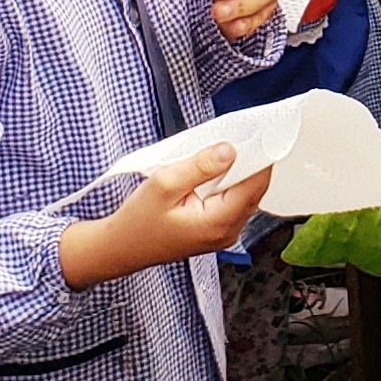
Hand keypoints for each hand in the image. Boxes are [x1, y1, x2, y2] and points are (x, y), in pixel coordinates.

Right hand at [60, 143, 274, 286]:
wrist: (119, 248)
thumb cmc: (137, 220)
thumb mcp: (164, 184)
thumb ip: (200, 166)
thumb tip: (231, 150)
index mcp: (218, 223)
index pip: (256, 184)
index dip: (260, 156)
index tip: (260, 132)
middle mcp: (228, 232)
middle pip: (255, 189)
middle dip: (251, 161)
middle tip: (243, 135)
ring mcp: (224, 233)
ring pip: (246, 194)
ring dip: (240, 171)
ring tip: (227, 150)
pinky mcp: (217, 230)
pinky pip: (234, 201)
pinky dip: (230, 183)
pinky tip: (218, 169)